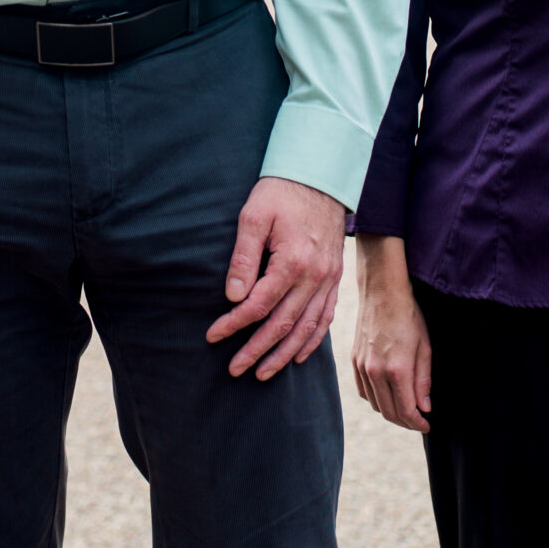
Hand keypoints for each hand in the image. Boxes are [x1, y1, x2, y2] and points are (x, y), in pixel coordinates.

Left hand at [205, 176, 343, 380]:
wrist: (320, 176)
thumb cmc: (281, 192)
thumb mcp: (253, 216)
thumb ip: (243, 257)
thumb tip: (232, 297)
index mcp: (292, 261)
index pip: (259, 305)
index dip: (234, 324)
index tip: (213, 336)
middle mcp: (314, 276)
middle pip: (283, 324)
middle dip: (257, 350)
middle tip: (234, 369)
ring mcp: (328, 279)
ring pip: (307, 328)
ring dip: (283, 354)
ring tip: (262, 373)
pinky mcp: (335, 278)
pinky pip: (325, 317)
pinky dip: (312, 340)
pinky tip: (297, 355)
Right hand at [349, 235, 432, 431]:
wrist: (381, 291)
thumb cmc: (408, 315)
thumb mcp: (424, 347)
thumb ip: (423, 380)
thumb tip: (424, 408)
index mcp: (397, 370)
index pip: (406, 411)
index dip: (418, 423)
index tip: (427, 425)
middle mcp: (376, 372)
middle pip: (389, 412)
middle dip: (406, 421)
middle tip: (418, 420)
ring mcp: (362, 367)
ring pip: (375, 404)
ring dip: (391, 412)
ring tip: (405, 409)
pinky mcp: (354, 360)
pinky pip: (363, 391)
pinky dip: (375, 399)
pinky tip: (387, 395)